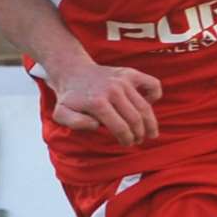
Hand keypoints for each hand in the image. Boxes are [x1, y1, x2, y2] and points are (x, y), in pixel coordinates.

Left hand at [46, 61, 161, 145]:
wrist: (73, 72)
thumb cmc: (69, 98)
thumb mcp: (61, 114)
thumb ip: (75, 123)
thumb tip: (96, 125)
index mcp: (97, 102)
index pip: (120, 127)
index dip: (126, 139)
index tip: (126, 144)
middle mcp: (113, 90)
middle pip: (135, 119)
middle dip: (138, 134)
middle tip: (137, 141)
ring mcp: (123, 80)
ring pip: (145, 106)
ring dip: (150, 123)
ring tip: (151, 133)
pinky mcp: (130, 73)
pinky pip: (153, 84)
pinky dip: (155, 95)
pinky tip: (148, 104)